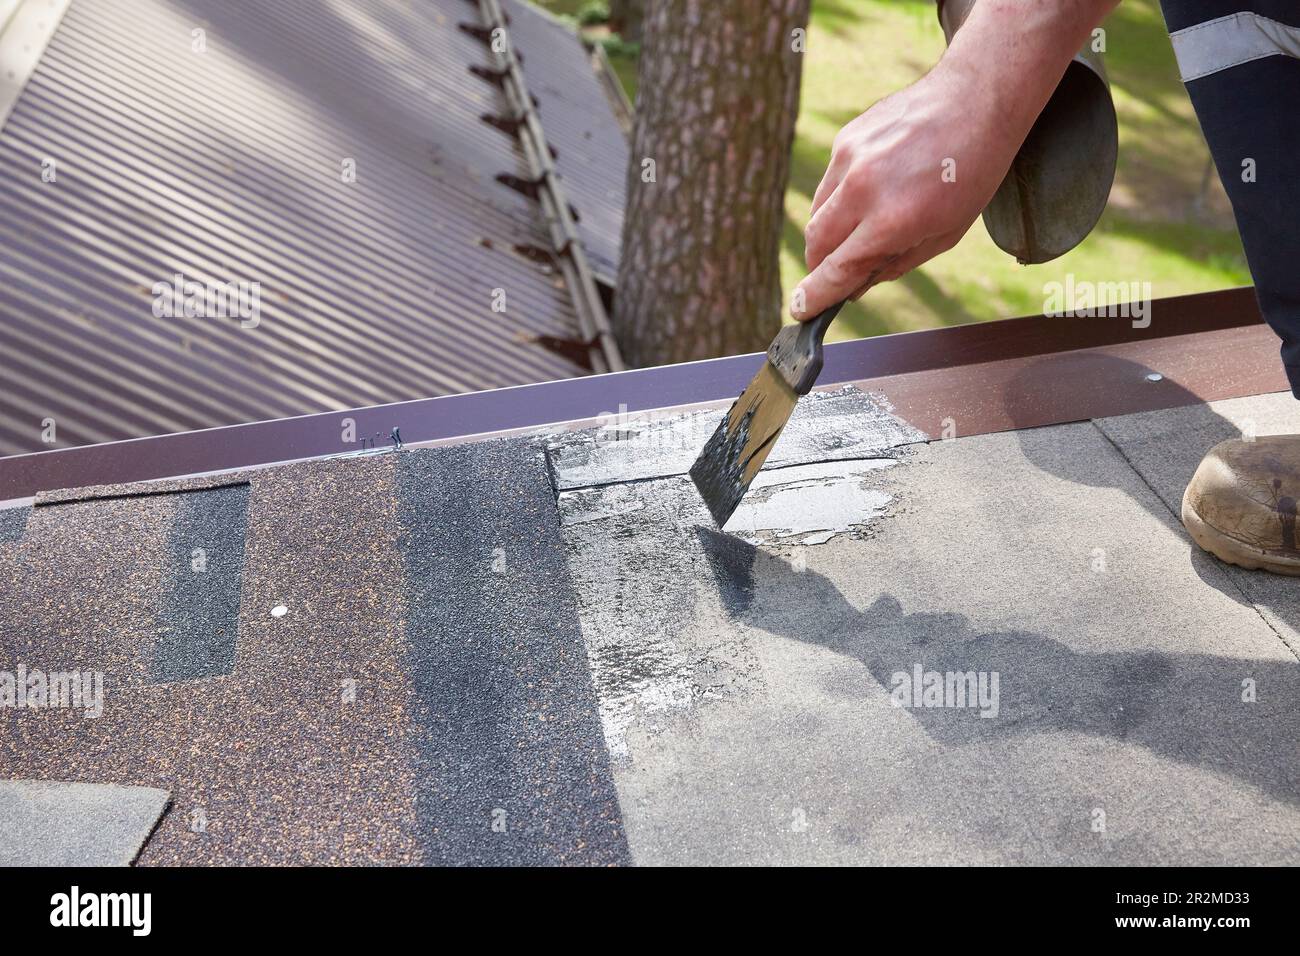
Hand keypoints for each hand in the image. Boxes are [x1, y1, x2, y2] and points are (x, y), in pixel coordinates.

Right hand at [794, 62, 1017, 318]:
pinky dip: (842, 199)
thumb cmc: (970, 173)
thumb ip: (894, 263)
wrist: (976, 100)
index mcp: (892, 220)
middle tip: (835, 275)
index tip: (800, 311)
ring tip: (865, 226)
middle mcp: (863, 189)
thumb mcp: (944, 234)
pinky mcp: (846, 139)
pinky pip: (830, 184)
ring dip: (831, 233)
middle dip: (821, 267)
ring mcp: (850, 159)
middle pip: (816, 245)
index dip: (816, 296)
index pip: (836, 270)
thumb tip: (854, 285)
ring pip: (817, 214)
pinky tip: (874, 189)